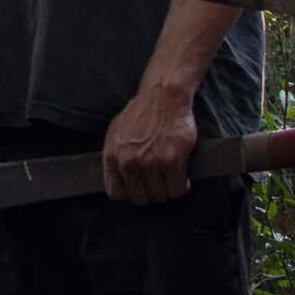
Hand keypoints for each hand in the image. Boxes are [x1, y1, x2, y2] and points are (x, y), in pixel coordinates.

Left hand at [103, 86, 195, 203]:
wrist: (163, 96)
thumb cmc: (141, 113)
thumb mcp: (116, 132)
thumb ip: (116, 156)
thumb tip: (119, 179)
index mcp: (113, 155)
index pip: (116, 193)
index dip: (129, 194)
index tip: (139, 189)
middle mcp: (129, 162)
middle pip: (141, 198)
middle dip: (151, 192)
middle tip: (158, 181)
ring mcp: (150, 163)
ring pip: (160, 196)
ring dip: (167, 189)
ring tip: (169, 177)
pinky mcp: (172, 162)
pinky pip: (178, 190)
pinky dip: (182, 187)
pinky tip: (182, 176)